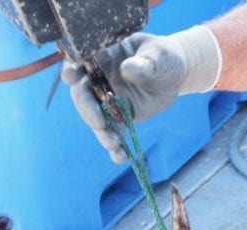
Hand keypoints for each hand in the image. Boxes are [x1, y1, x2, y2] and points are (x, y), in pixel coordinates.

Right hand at [62, 26, 221, 162]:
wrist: (174, 74)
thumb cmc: (163, 57)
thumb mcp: (159, 55)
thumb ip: (144, 62)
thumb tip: (127, 69)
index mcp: (102, 56)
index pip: (80, 61)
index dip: (72, 68)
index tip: (73, 75)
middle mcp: (98, 79)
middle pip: (82, 95)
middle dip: (87, 109)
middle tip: (99, 122)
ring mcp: (107, 101)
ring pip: (96, 119)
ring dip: (102, 133)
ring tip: (114, 144)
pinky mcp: (119, 119)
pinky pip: (113, 134)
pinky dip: (115, 149)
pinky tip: (121, 156)